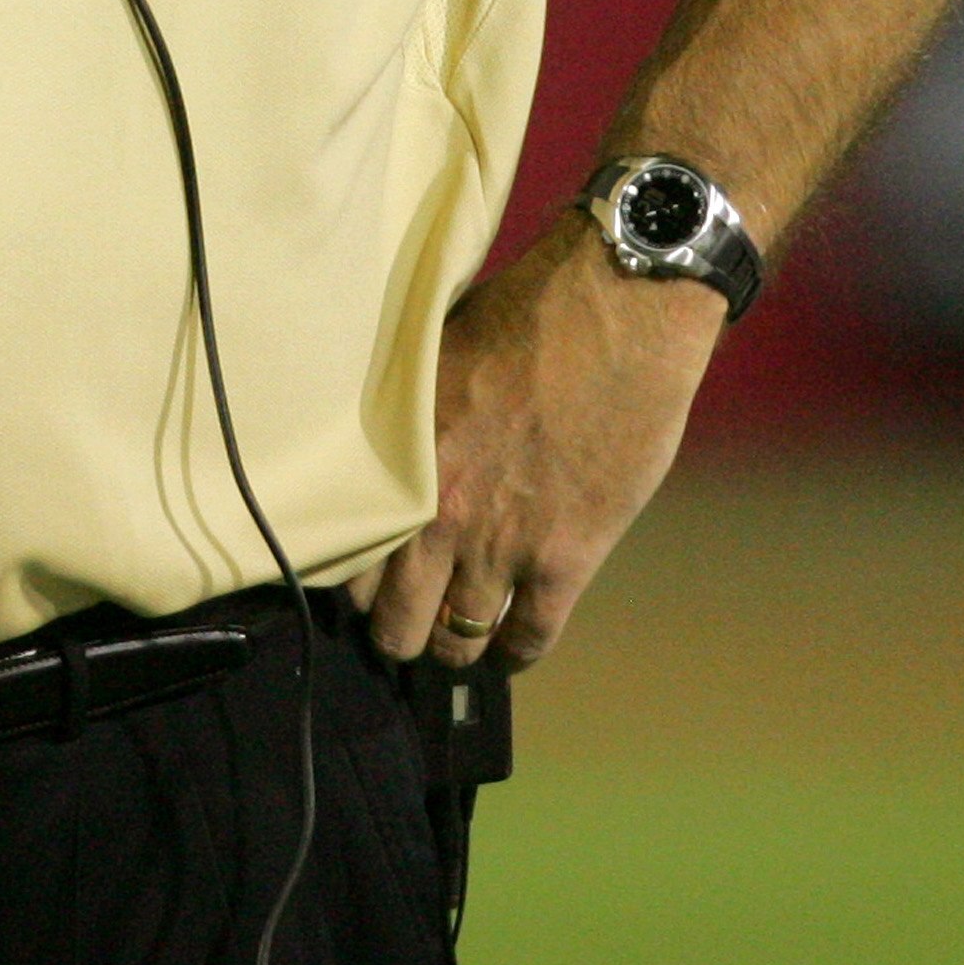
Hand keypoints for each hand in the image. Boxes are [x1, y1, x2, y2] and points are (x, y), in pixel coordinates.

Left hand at [349, 212, 724, 671]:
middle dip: (396, 629)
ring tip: (453, 642)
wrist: (614, 313)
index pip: (349, 563)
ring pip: (457, 640)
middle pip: (395, 622)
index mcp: (398, 463)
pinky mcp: (566, 558)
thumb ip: (404, 420)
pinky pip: (529, 636)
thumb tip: (382, 446)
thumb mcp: (430, 358)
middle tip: (403, 623)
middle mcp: (438, 516)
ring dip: (454, 646)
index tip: (365, 582)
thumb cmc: (520, 314)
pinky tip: (509, 648)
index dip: (357, 580)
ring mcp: (502, 545)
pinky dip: (516, 651)